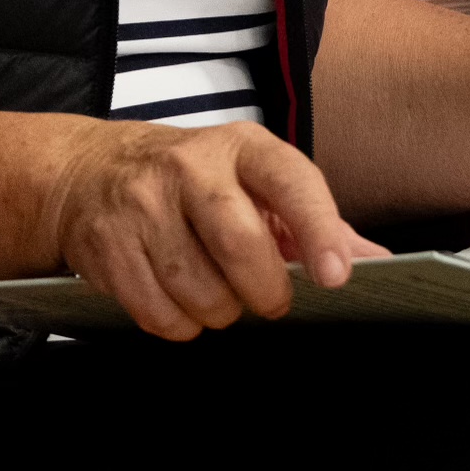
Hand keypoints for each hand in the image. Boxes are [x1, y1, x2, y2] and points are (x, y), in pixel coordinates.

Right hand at [41, 120, 386, 341]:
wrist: (88, 170)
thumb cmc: (188, 182)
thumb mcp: (250, 181)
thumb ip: (311, 222)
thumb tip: (381, 264)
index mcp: (239, 147)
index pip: (289, 181)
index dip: (317, 229)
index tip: (336, 277)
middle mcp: (187, 166)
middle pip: (240, 246)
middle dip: (264, 292)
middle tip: (267, 298)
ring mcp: (141, 203)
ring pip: (200, 292)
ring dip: (218, 311)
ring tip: (213, 291)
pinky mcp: (106, 243)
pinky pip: (159, 313)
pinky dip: (178, 323)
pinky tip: (176, 298)